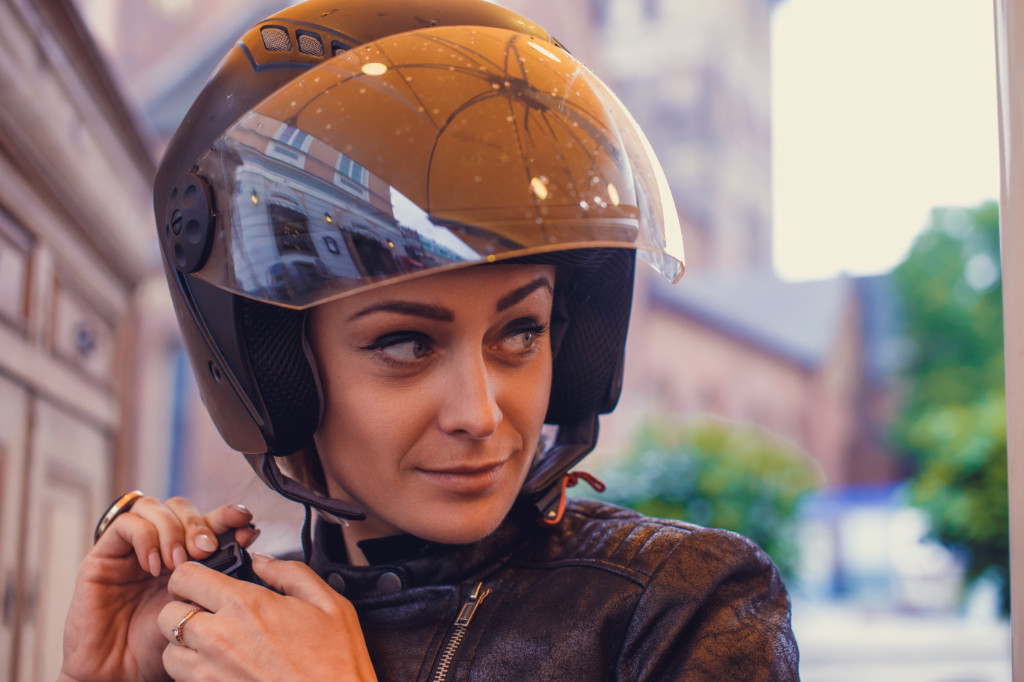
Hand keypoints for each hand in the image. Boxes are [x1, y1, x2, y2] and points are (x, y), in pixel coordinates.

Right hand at [59, 497, 258, 681]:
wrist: (121, 674)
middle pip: (181, 507)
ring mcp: (131, 550)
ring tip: (179, 562)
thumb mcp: (200, 607)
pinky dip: (145, 538)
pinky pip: (125, 524)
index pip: (207, 518)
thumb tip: (250, 536)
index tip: (245, 522)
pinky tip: (154, 566)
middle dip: (199, 523)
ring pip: (153, 507)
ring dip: (173, 530)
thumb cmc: (161, 646)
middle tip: (207, 550)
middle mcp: (159, 547)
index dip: (227, 513)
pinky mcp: (102, 556)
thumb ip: (220, 573)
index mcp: (186, 556)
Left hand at [159, 556, 377, 680]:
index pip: (185, 576)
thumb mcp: (330, 604)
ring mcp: (211, 674)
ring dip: (184, 646)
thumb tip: (263, 561)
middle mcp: (220, 639)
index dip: (191, 575)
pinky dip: (195, 674)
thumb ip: (291, 573)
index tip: (203, 581)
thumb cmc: (336, 664)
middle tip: (206, 612)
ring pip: (168, 652)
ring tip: (211, 645)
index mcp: (246, 605)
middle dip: (183, 609)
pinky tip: (222, 669)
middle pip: (167, 614)